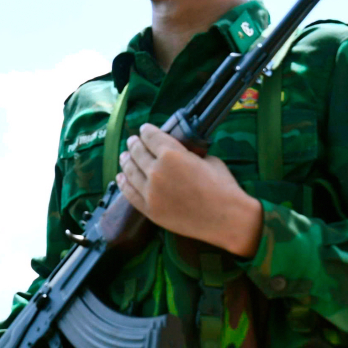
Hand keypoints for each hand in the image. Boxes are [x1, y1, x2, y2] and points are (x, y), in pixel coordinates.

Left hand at [116, 124, 262, 256]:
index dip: (146, 131)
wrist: (226, 218)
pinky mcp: (150, 209)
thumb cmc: (223, 187)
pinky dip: (123, 183)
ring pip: (130, 171)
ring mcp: (150, 192)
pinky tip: (120, 177)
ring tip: (124, 156)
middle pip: (137, 152)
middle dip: (134, 144)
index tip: (143, 129)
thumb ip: (188, 153)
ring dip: (126, 161)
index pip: (151, 136)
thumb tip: (180, 151)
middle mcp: (156, 171)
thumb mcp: (207, 159)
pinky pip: (130, 193)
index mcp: (171, 154)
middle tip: (132, 141)